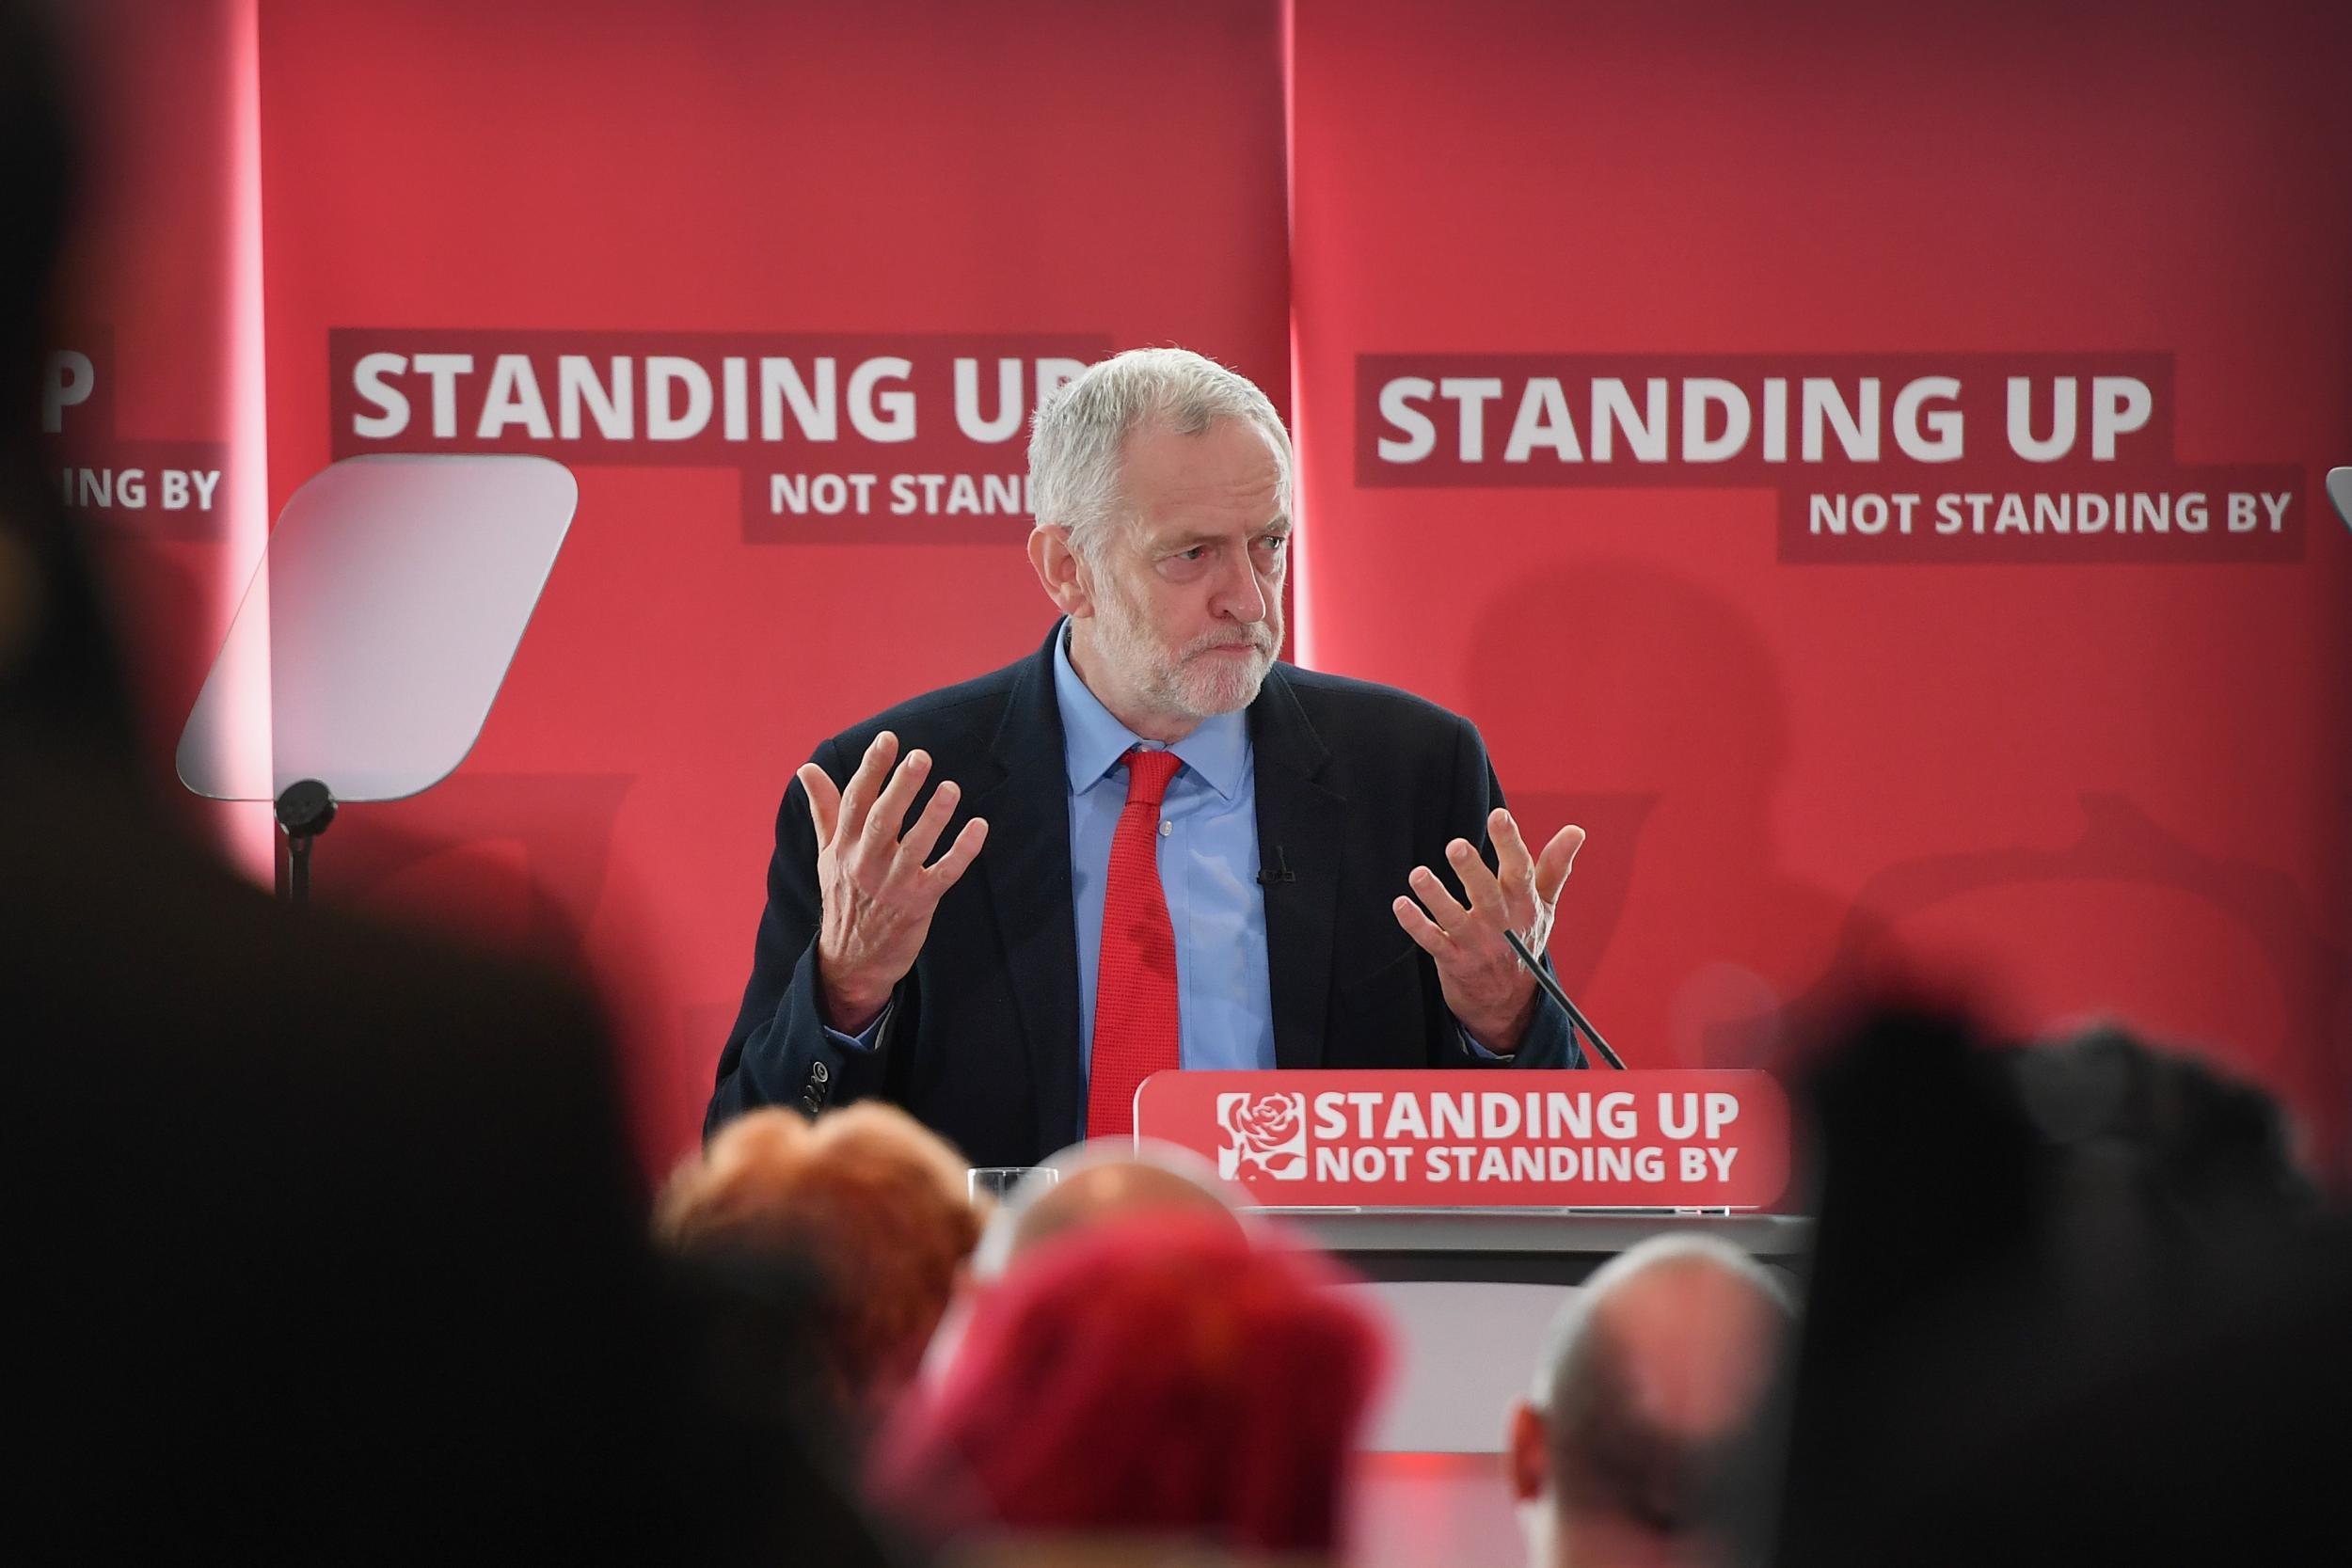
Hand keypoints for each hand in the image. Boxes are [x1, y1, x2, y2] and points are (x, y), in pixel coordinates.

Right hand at [801, 731, 988, 1032]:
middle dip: (900, 787)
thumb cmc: (844, 898)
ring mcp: (892, 885)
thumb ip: (825, 809)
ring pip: (915, 846)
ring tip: (950, 788)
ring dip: (933, 816)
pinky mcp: (918, 904)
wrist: (851, 961)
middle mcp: (865, 863)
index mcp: (844, 847)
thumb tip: (807, 769)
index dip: (872, 768)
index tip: (888, 739)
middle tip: (920, 757)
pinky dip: (962, 851)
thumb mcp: (828, 854)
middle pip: (883, 819)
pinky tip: (979, 827)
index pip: (855, 801)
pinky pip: (944, 874)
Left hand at [1391, 809, 1584, 1052]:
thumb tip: (1576, 830)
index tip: (1499, 816)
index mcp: (1524, 905)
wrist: (1508, 1002)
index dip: (1510, 843)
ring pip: (1454, 920)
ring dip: (1435, 897)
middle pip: (1487, 895)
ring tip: (1418, 874)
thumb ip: (1556, 867)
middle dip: (1472, 871)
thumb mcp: (1545, 906)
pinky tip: (1400, 905)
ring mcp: (1477, 945)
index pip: (1521, 871)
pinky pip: (1433, 943)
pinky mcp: (1454, 962)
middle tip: (1456, 846)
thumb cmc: (1524, 940)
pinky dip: (1416, 925)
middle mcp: (1502, 924)